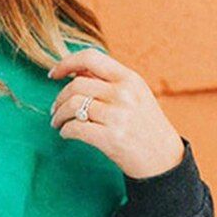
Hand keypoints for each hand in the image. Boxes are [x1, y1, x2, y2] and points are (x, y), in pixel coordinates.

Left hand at [48, 47, 184, 179]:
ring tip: (58, 123)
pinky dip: (65, 131)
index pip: (90, 57)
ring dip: (58, 116)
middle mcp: (123, 93)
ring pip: (72, 106)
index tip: (53, 75)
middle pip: (76, 85)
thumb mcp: (135, 95)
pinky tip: (66, 133)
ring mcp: (117, 116)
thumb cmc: (145, 126)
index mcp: (129, 78)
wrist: (163, 159)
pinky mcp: (110, 138)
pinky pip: (75, 128)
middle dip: (59, 99)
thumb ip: (108, 81)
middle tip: (55, 110)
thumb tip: (75, 71)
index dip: (66, 63)